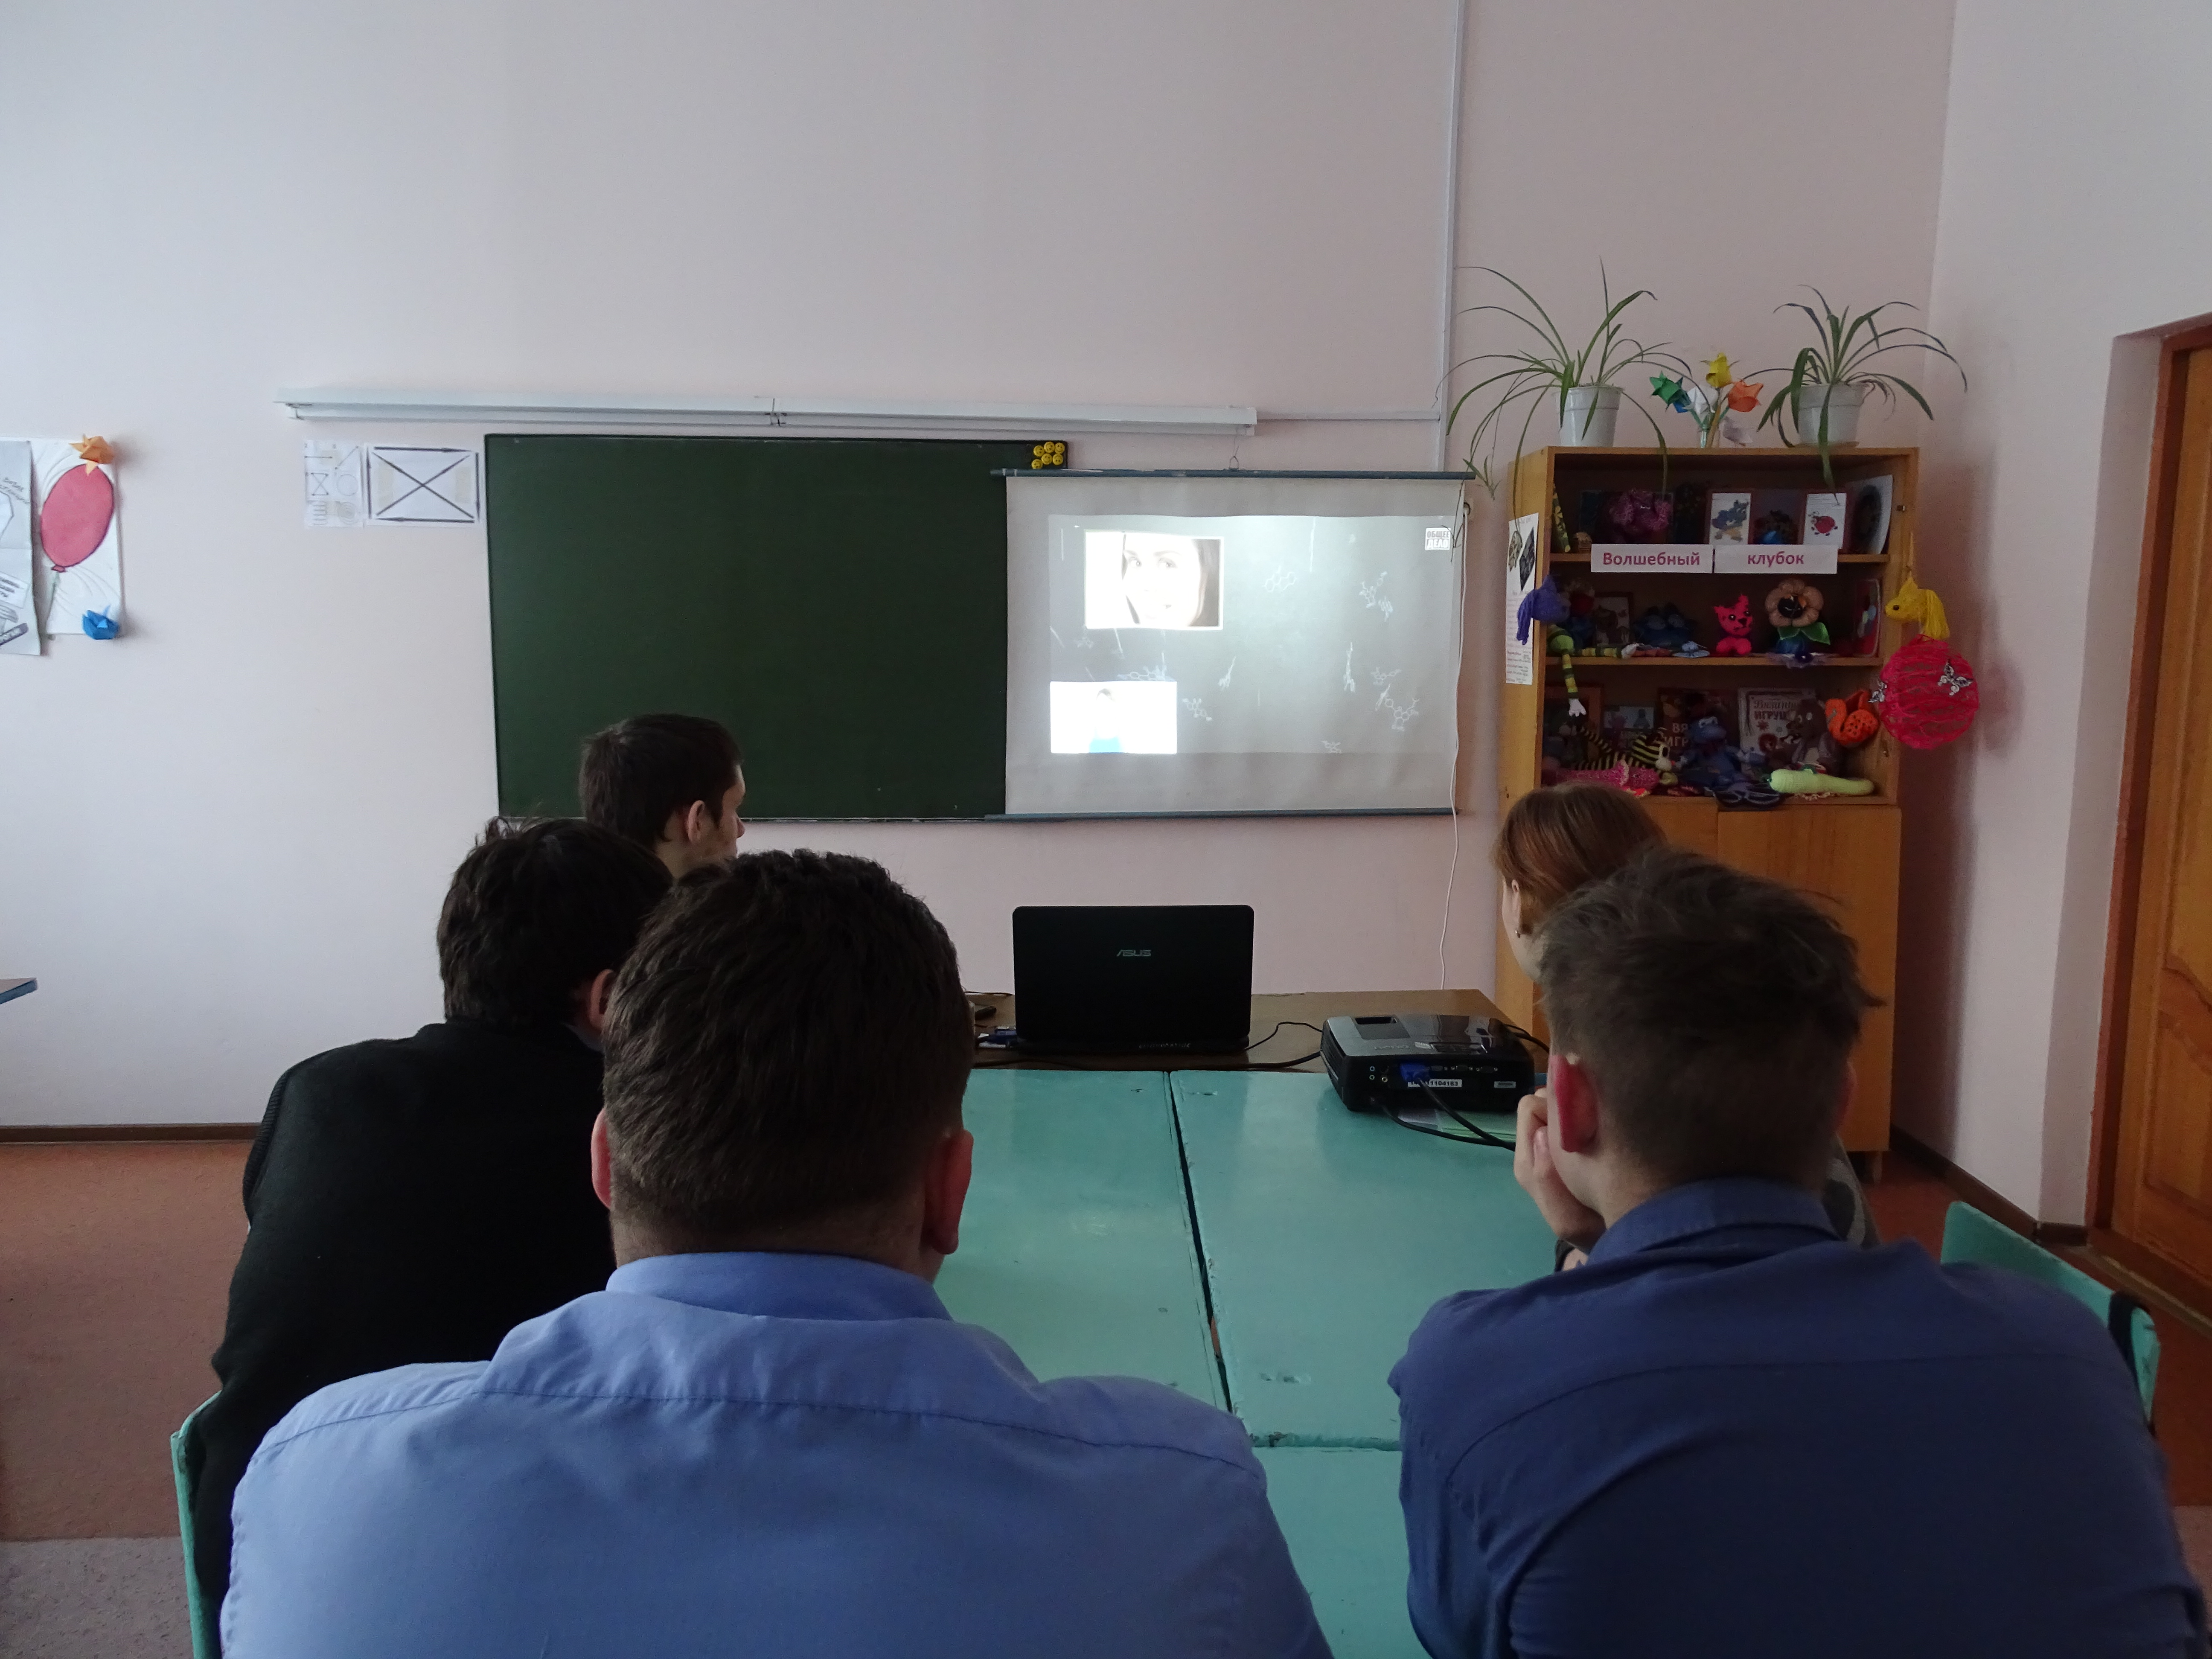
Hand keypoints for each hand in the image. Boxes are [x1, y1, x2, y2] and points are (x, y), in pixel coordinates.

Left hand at [1514, 1089, 1605, 1251]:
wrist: (1614, 1236)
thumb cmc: (1591, 1229)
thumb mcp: (1568, 1219)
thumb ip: (1546, 1179)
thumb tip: (1540, 1133)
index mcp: (1529, 1161)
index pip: (1530, 1108)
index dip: (1555, 1107)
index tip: (1582, 1121)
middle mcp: (1537, 1145)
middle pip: (1543, 1099)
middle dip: (1566, 1105)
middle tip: (1594, 1125)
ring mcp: (1555, 1139)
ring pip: (1561, 1103)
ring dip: (1579, 1109)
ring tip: (1602, 1128)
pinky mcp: (1576, 1136)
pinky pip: (1578, 1111)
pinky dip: (1589, 1113)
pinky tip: (1606, 1129)